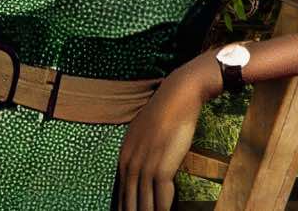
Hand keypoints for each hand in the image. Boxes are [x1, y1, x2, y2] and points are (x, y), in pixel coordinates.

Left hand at [113, 52, 218, 210]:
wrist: (176, 98)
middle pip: (129, 199)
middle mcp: (130, 162)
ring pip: (144, 202)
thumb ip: (140, 151)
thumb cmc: (163, 114)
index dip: (124, 205)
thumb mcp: (144, 134)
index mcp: (124, 155)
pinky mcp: (161, 168)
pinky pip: (161, 198)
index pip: (122, 189)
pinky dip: (163, 210)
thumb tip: (144, 165)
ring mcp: (145, 166)